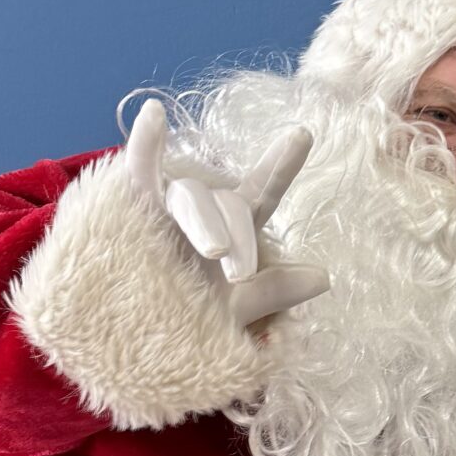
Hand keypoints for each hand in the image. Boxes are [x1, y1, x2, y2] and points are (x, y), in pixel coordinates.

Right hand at [126, 97, 327, 328]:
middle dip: (240, 239)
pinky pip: (139, 171)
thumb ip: (275, 291)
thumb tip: (324, 276)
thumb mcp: (234, 310)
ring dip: (204, 222)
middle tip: (240, 277)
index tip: (302, 134)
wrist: (132, 340)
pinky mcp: (131, 207)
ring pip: (191, 197)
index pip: (261, 194)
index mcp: (232, 227)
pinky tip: (154, 115)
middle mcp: (204, 210)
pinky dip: (145, 145)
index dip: (281, 166)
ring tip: (215, 251)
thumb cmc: (187, 321)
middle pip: (229, 205)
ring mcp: (167, 205)